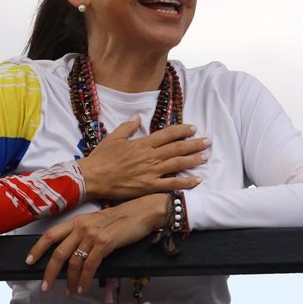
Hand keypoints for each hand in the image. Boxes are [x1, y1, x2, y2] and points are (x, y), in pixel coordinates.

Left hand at [25, 193, 167, 294]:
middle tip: (45, 285)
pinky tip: (82, 286)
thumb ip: (82, 234)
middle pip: (58, 252)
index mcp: (77, 221)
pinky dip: (84, 279)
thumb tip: (70, 253)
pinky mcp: (105, 243)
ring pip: (73, 261)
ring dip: (69, 280)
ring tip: (68, 290)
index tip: (29, 261)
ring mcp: (92, 234)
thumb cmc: (120, 219)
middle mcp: (81, 226)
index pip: (51, 235)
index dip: (38, 249)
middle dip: (49, 272)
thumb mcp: (95, 223)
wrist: (140, 212)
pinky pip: (90, 265)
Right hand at [78, 116, 208, 199]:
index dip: (182, 130)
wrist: (93, 177)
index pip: (167, 134)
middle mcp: (150, 156)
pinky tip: (197, 180)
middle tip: (208, 141)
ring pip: (178, 164)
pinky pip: (171, 184)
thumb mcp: (113, 137)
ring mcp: (151, 172)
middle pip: (177, 148)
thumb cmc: (102, 157)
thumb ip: (128, 127)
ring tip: (206, 156)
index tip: (193, 128)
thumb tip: (137, 116)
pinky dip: (186, 182)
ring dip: (194, 160)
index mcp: (142, 143)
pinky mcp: (149, 187)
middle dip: (194, 144)